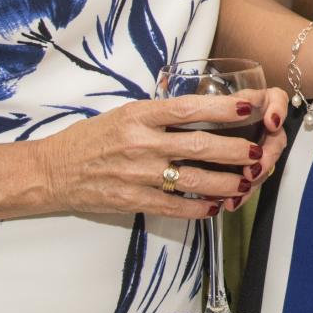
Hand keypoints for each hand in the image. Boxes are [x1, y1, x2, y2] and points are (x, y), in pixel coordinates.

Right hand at [35, 88, 290, 220]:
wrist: (53, 170)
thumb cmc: (92, 138)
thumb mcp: (125, 113)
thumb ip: (160, 114)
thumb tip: (203, 110)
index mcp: (139, 115)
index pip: (188, 108)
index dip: (223, 107)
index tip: (250, 104)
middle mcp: (141, 143)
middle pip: (200, 146)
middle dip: (236, 150)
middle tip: (259, 152)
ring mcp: (137, 174)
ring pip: (194, 180)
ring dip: (226, 182)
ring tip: (247, 182)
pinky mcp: (133, 201)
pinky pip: (175, 206)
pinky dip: (200, 208)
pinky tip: (217, 206)